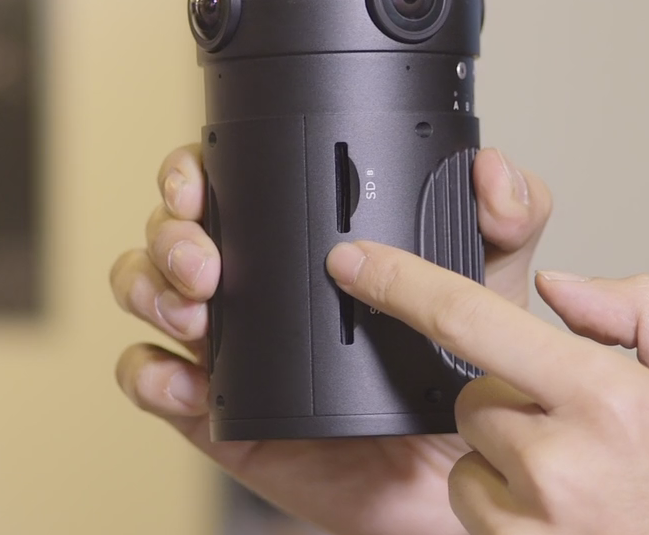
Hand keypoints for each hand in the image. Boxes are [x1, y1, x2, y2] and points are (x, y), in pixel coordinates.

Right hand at [110, 144, 551, 534]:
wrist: (443, 478)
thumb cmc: (458, 375)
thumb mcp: (487, 287)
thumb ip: (506, 221)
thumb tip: (492, 170)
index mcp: (299, 241)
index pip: (228, 183)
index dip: (196, 170)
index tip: (201, 181)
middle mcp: (252, 283)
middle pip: (170, 230)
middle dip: (169, 234)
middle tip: (204, 260)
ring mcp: (225, 344)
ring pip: (143, 291)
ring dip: (150, 290)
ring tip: (196, 315)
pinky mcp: (210, 409)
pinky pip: (146, 380)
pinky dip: (149, 376)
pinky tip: (188, 382)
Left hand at [325, 243, 648, 533]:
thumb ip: (645, 312)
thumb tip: (562, 289)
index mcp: (611, 401)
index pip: (472, 320)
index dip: (400, 283)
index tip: (355, 262)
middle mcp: (558, 463)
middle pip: (473, 393)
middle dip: (514, 397)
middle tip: (586, 431)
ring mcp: (528, 522)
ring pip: (471, 454)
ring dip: (508, 457)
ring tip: (584, 484)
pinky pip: (476, 508)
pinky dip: (506, 504)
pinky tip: (567, 517)